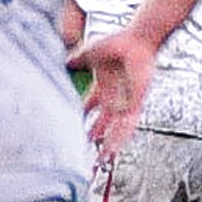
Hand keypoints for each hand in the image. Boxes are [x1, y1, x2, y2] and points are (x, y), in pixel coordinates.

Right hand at [72, 26, 155, 157]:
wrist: (137, 40)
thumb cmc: (118, 43)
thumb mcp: (89, 54)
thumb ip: (76, 60)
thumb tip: (64, 60)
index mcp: (103, 88)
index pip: (89, 108)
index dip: (82, 119)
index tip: (73, 130)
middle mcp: (114, 97)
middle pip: (102, 124)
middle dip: (95, 140)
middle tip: (87, 153)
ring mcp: (125, 101)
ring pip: (115, 129)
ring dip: (108, 144)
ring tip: (100, 160)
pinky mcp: (135, 102)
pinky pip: (128, 123)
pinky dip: (121, 136)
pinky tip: (115, 148)